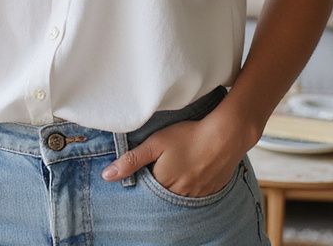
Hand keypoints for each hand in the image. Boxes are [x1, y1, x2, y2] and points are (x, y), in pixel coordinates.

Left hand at [100, 116, 241, 196]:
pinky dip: (192, 186)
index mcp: (163, 184)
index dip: (145, 178)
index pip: (147, 190)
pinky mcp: (211, 192)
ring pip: (180, 196)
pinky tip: (194, 170)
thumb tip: (107, 176)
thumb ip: (131, 159)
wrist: (225, 136)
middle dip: (160, 182)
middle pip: (163, 194)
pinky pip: (196, 195)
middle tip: (165, 164)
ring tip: (180, 166)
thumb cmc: (188, 136)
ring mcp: (197, 196)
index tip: (147, 167)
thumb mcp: (155, 143)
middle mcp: (179, 195)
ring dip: (176, 185)